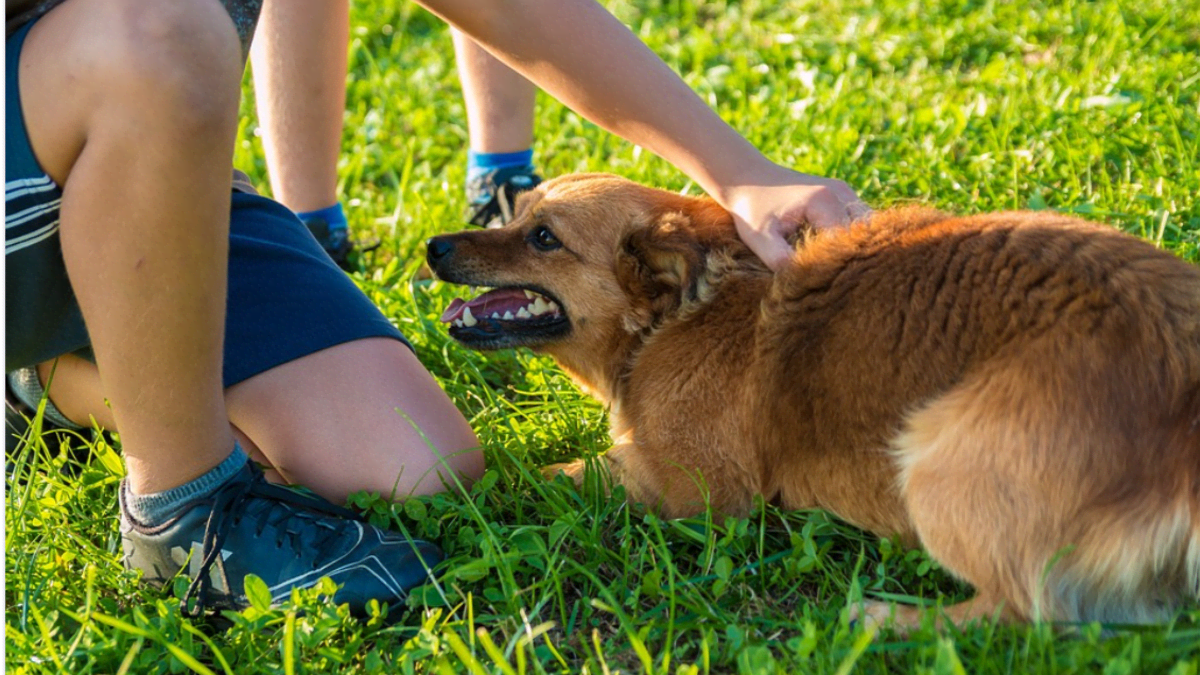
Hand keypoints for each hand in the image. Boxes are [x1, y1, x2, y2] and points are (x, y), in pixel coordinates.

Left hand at [721, 167, 869, 270]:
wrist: (747, 178)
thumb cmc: (751, 210)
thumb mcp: (760, 238)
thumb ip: (780, 260)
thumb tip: (804, 283)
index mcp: (824, 202)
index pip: (848, 243)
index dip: (841, 267)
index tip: (827, 284)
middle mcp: (841, 193)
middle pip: (865, 235)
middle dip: (853, 259)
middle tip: (839, 283)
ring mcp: (844, 191)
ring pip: (866, 228)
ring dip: (854, 248)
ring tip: (836, 269)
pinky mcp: (842, 195)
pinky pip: (858, 221)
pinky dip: (851, 238)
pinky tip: (833, 254)